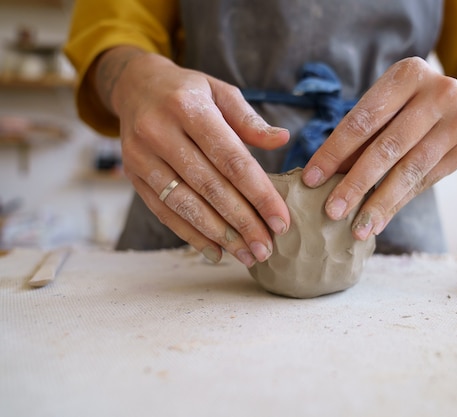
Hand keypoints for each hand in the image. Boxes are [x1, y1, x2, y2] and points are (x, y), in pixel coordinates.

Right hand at [96, 47, 290, 266]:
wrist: (135, 86)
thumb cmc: (189, 92)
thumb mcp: (220, 93)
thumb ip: (249, 120)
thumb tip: (283, 139)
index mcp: (189, 108)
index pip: (231, 160)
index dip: (259, 194)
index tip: (281, 221)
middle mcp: (160, 132)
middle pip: (209, 187)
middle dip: (242, 222)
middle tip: (267, 248)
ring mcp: (142, 156)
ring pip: (185, 204)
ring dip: (219, 235)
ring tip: (247, 255)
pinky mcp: (133, 175)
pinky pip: (164, 212)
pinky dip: (191, 235)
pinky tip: (217, 251)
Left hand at [302, 57, 456, 240]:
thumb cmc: (405, 106)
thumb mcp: (383, 107)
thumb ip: (358, 137)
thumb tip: (322, 177)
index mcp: (409, 74)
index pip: (363, 119)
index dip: (334, 152)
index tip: (311, 179)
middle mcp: (440, 92)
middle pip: (388, 147)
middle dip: (356, 183)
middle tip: (332, 210)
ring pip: (409, 170)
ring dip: (379, 203)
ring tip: (357, 228)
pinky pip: (424, 182)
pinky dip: (397, 203)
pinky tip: (378, 221)